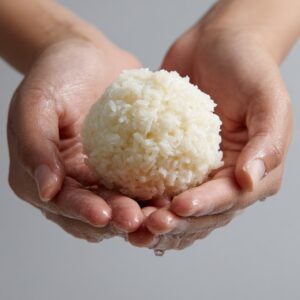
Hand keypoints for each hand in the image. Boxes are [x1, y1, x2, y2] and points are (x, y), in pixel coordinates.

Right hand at [7, 38, 143, 232]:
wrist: (87, 57)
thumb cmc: (56, 76)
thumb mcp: (35, 105)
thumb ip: (34, 147)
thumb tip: (45, 191)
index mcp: (46, 174)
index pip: (63, 202)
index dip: (81, 212)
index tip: (103, 215)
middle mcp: (75, 181)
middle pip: (95, 210)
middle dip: (114, 219)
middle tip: (135, 219)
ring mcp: (102, 174)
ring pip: (121, 202)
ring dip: (139, 212)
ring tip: (157, 214)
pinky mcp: (127, 163)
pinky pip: (141, 180)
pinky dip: (154, 190)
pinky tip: (170, 193)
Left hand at [129, 14, 292, 248]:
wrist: (217, 45)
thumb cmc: (248, 67)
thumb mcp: (268, 99)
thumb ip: (266, 141)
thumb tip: (251, 180)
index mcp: (251, 171)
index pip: (229, 199)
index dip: (205, 207)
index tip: (178, 206)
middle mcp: (223, 176)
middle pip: (201, 212)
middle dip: (176, 222)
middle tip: (148, 224)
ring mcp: (195, 170)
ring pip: (175, 205)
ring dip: (154, 217)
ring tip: (131, 222)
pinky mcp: (171, 157)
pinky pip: (155, 178)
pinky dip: (140, 193)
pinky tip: (121, 197)